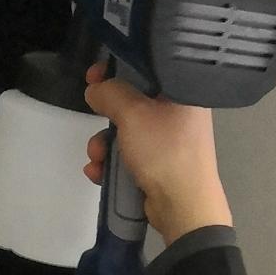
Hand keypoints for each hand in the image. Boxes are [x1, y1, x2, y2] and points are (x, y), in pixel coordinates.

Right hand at [83, 63, 231, 244]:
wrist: (184, 207)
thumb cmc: (164, 151)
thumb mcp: (133, 114)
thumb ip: (110, 94)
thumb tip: (95, 90)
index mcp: (183, 92)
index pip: (147, 68)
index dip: (118, 68)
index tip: (95, 75)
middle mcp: (179, 114)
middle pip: (133, 102)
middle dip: (106, 114)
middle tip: (92, 111)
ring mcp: (170, 142)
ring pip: (127, 132)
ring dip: (104, 144)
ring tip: (97, 157)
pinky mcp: (160, 166)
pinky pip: (130, 156)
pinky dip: (112, 163)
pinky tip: (100, 172)